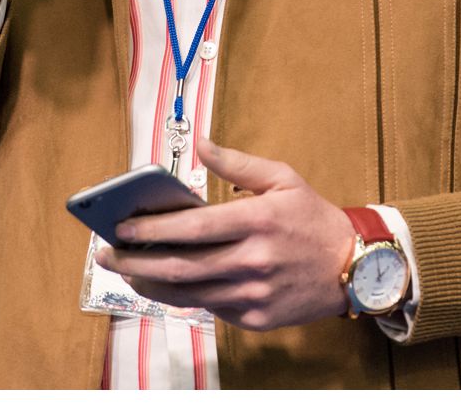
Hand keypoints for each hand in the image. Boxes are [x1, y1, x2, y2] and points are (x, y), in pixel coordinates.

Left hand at [94, 137, 355, 331]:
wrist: (354, 267)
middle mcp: (252, 260)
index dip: (150, 230)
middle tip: (105, 256)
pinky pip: (209, 307)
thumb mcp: (283, 178)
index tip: (119, 228)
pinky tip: (164, 284)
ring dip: (149, 284)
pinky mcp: (255, 317)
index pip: (191, 228)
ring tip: (126, 271)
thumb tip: (199, 142)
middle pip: (179, 267)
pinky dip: (183, 295)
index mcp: (256, 221)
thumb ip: (236, 162)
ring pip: (187, 293)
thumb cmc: (313, 219)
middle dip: (134, 262)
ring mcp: (253, 294)